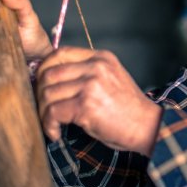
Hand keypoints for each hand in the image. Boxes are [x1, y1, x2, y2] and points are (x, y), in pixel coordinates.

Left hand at [36, 46, 161, 155]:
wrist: (147, 126)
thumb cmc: (128, 108)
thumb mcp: (110, 78)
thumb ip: (87, 72)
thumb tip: (52, 78)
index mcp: (100, 57)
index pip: (60, 53)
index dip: (44, 69)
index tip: (42, 86)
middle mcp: (95, 67)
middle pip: (49, 73)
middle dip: (39, 93)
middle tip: (44, 108)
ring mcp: (90, 85)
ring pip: (48, 93)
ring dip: (43, 112)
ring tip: (51, 124)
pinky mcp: (86, 105)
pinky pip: (53, 112)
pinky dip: (49, 125)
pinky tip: (55, 133)